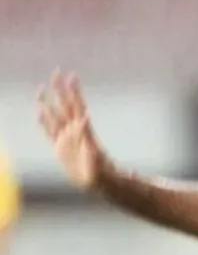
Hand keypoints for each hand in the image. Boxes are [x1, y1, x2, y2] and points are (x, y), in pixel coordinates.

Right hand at [38, 71, 105, 190]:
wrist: (98, 182)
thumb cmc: (101, 170)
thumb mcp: (95, 151)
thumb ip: (87, 133)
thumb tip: (85, 116)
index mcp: (84, 129)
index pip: (78, 105)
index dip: (75, 91)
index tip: (71, 76)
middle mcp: (74, 130)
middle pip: (65, 105)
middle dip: (60, 89)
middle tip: (56, 71)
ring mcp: (66, 138)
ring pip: (55, 115)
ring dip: (47, 102)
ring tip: (40, 89)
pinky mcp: (60, 148)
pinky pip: (50, 132)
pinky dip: (44, 122)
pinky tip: (38, 113)